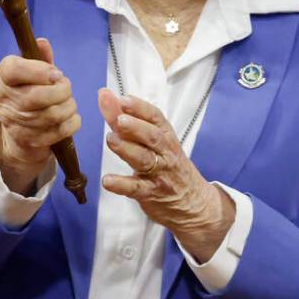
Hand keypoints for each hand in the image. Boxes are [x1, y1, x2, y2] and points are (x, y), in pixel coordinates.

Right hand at [0, 38, 80, 194]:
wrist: (19, 127)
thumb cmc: (29, 90)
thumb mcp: (32, 70)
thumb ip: (40, 57)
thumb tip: (42, 43)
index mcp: (3, 76)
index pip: (13, 70)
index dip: (38, 70)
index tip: (56, 73)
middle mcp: (4, 99)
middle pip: (35, 97)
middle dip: (60, 91)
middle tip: (66, 87)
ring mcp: (14, 122)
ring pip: (50, 115)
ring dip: (68, 107)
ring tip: (69, 102)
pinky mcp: (28, 139)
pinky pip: (57, 132)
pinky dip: (72, 123)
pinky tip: (71, 116)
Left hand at [97, 88, 234, 261]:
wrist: (193, 204)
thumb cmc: (166, 164)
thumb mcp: (149, 140)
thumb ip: (123, 118)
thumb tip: (104, 95)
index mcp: (165, 136)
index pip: (155, 118)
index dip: (140, 108)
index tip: (123, 99)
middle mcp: (165, 153)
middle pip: (153, 137)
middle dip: (136, 127)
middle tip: (120, 120)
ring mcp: (159, 174)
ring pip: (145, 160)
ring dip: (127, 149)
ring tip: (111, 140)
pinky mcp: (151, 194)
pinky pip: (137, 189)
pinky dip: (122, 185)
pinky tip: (107, 181)